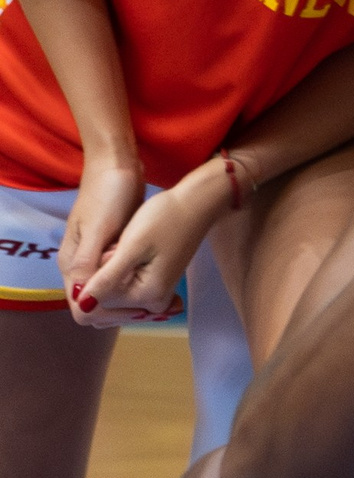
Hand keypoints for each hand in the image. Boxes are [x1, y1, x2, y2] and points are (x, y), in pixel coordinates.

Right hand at [58, 155, 144, 300]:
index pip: (82, 308)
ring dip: (131, 293)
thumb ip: (89, 263)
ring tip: (155, 281)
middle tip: (151, 296)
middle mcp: (81, 264)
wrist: (117, 164)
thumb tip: (85, 300)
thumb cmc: (108, 193)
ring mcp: (97, 256)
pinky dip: (136, 278)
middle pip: (98, 303)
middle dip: (123, 306)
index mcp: (72, 264)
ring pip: (112, 290)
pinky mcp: (113, 246)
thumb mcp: (101, 228)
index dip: (109, 313)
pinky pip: (122, 274)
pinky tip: (157, 274)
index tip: (138, 309)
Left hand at [69, 174, 223, 324]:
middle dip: (100, 279)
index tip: (111, 252)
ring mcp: (155, 295)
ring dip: (108, 275)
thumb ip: (106, 280)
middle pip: (105, 303)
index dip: (92, 279)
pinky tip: (126, 253)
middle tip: (119, 248)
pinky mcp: (155, 285)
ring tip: (123, 249)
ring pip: (112, 295)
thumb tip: (82, 308)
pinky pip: (123, 289)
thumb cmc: (165, 218)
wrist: (195, 203)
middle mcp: (153, 303)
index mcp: (148, 297)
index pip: (96, 305)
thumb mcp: (131, 246)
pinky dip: (117, 273)